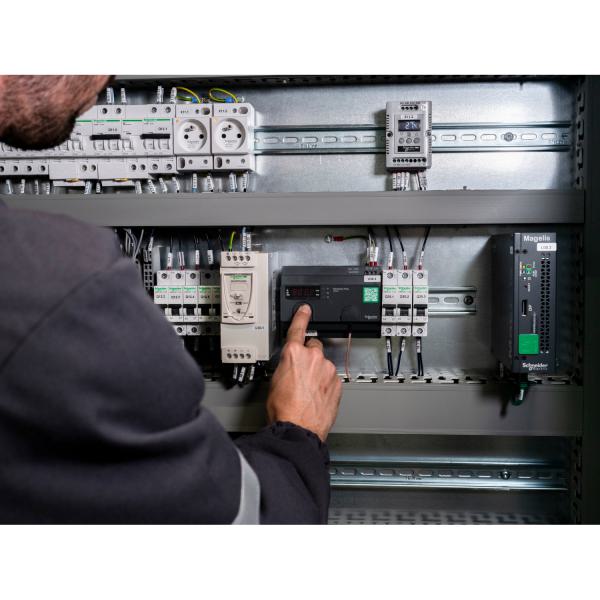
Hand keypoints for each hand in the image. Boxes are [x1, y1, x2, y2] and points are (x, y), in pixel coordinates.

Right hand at [266, 304, 341, 441]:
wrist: (298, 428)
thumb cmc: (282, 409)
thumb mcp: (274, 380)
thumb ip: (285, 365)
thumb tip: (289, 365)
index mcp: (293, 353)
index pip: (298, 328)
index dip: (301, 316)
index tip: (306, 309)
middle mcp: (313, 357)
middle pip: (313, 347)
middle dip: (308, 356)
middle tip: (300, 373)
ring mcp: (327, 369)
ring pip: (323, 364)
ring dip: (317, 372)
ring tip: (307, 390)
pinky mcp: (337, 382)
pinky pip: (330, 378)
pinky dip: (325, 383)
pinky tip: (316, 395)